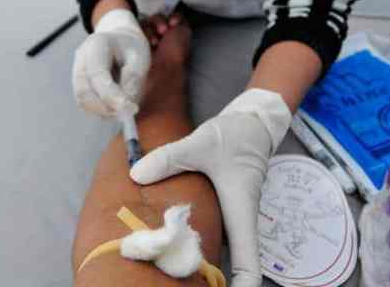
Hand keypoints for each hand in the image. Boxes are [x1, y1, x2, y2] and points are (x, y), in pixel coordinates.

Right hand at [73, 9, 150, 117]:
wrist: (119, 41)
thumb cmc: (131, 49)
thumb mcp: (140, 57)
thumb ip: (133, 79)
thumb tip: (126, 106)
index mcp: (96, 45)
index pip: (98, 75)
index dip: (112, 95)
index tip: (131, 109)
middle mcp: (80, 59)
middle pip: (84, 91)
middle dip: (106, 107)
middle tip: (130, 112)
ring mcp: (76, 73)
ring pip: (84, 102)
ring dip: (105, 111)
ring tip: (126, 105)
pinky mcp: (79, 86)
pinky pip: (87, 105)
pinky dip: (103, 110)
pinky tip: (118, 104)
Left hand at [130, 89, 291, 286]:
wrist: (253, 120)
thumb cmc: (236, 135)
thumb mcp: (201, 143)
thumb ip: (169, 158)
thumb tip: (136, 174)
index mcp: (240, 213)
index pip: (248, 263)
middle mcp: (238, 220)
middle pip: (232, 265)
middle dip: (213, 282)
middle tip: (178, 285)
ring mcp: (232, 216)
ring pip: (221, 250)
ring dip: (201, 263)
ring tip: (168, 271)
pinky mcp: (224, 207)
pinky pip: (212, 233)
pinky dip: (194, 242)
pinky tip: (170, 242)